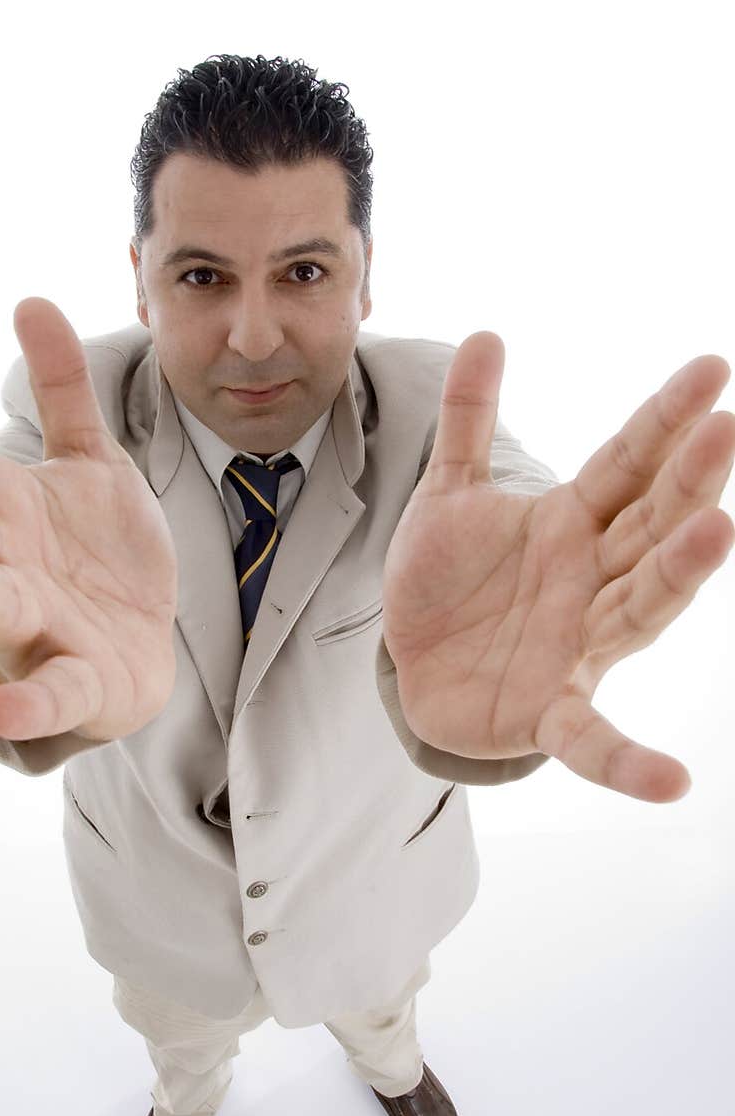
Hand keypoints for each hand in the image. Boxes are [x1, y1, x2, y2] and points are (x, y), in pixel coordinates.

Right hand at [0, 298, 176, 742]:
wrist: (144, 654)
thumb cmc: (100, 560)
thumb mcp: (92, 464)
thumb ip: (64, 393)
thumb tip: (32, 301)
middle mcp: (0, 559)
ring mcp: (33, 622)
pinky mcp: (78, 680)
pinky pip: (54, 690)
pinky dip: (32, 701)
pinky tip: (5, 711)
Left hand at [381, 332, 734, 800]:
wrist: (411, 667)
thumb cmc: (447, 582)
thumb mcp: (448, 496)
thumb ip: (468, 422)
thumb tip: (487, 333)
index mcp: (571, 523)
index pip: (626, 463)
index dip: (663, 419)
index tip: (710, 368)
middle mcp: (591, 580)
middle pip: (647, 527)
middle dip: (686, 481)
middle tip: (725, 430)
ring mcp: (578, 646)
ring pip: (639, 609)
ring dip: (677, 576)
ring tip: (717, 531)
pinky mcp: (548, 711)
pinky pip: (590, 738)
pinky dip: (626, 761)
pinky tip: (673, 782)